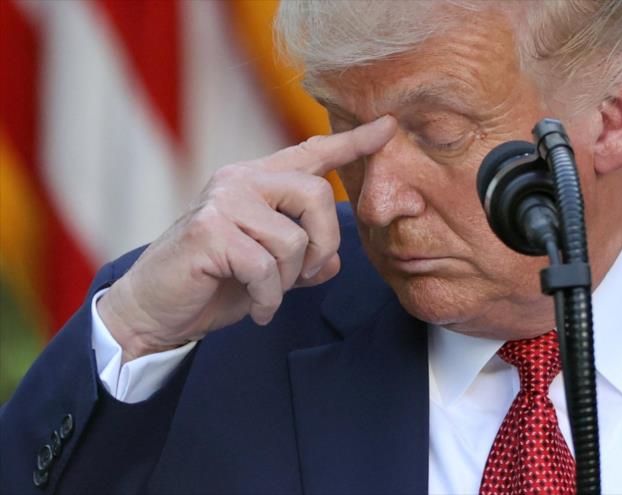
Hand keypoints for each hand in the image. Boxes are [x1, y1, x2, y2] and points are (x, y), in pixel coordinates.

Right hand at [97, 116, 396, 361]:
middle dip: (324, 243)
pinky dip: (268, 298)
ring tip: (266, 294)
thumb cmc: (212, 283)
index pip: (310, 154)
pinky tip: (256, 309)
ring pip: (294, 240)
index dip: (351, 144)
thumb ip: (303, 259)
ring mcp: (222, 203)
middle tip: (305, 275)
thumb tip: (334, 261)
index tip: (389, 127)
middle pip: (317, 195)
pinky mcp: (209, 231)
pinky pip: (266, 268)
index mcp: (256, 182)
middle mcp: (240, 181)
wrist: (153, 309)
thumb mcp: (268, 270)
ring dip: (288, 281)